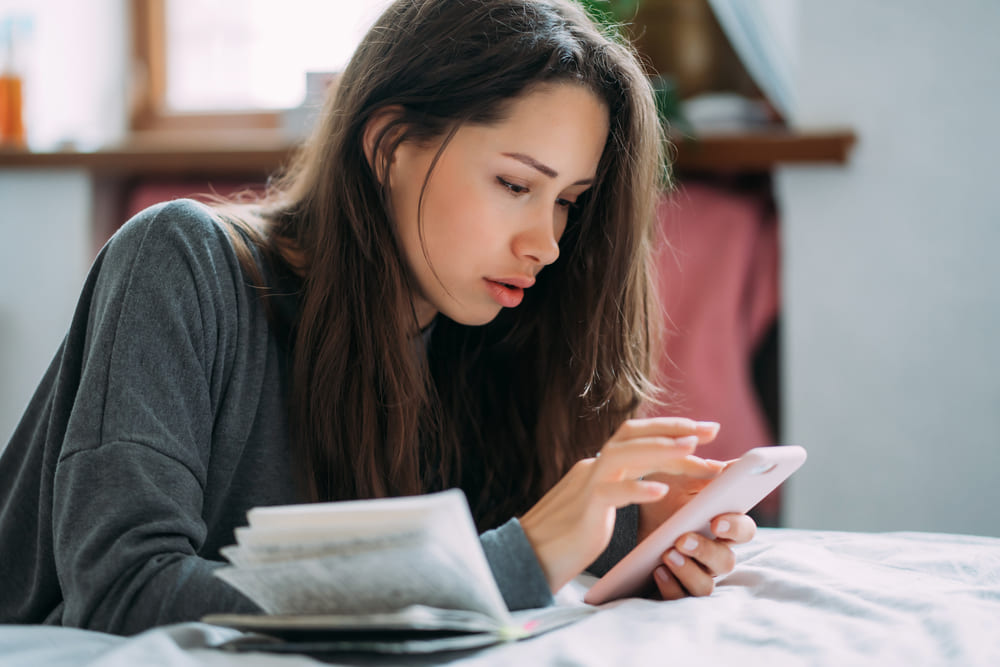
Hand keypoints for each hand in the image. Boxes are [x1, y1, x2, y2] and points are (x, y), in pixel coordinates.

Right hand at [518, 417, 721, 592]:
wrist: (528, 557)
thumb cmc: (566, 537)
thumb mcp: (598, 504)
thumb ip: (618, 487)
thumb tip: (650, 480)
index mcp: (598, 466)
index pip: (636, 437)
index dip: (671, 431)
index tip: (704, 432)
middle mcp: (593, 467)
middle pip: (634, 435)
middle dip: (675, 430)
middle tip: (711, 430)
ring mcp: (587, 485)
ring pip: (623, 455)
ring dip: (660, 449)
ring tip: (693, 450)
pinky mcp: (584, 509)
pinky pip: (611, 492)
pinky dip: (637, 489)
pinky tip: (662, 491)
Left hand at [639, 462, 757, 599]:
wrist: (629, 520)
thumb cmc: (662, 498)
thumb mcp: (678, 479)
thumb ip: (703, 473)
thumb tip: (729, 466)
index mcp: (724, 526)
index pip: (745, 531)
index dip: (736, 527)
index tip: (717, 520)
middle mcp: (715, 554)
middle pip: (726, 561)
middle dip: (706, 550)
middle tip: (683, 538)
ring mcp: (697, 574)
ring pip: (705, 585)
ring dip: (688, 570)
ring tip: (668, 553)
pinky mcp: (676, 589)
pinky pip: (680, 597)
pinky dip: (670, 585)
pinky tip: (658, 570)